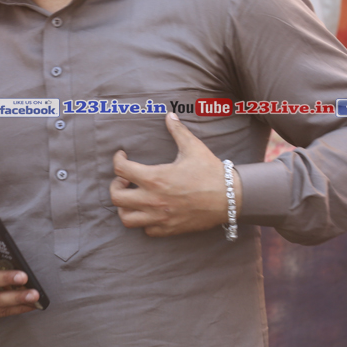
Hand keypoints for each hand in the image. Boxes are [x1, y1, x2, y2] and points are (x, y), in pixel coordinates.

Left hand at [109, 113, 241, 236]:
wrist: (230, 198)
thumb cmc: (210, 171)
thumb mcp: (193, 147)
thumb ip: (177, 130)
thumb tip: (169, 115)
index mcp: (155, 178)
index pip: (120, 169)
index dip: (117, 159)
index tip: (122, 156)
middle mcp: (153, 200)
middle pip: (116, 198)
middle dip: (116, 186)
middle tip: (124, 180)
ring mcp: (160, 217)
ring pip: (126, 219)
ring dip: (125, 207)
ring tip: (133, 198)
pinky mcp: (169, 229)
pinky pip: (146, 230)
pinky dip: (144, 221)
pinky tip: (150, 210)